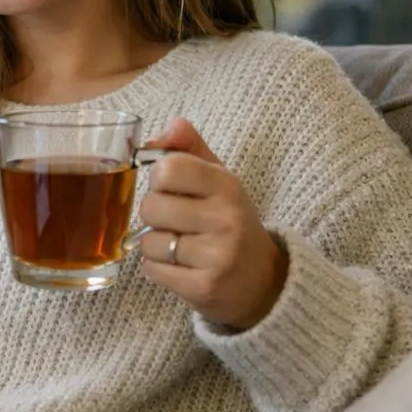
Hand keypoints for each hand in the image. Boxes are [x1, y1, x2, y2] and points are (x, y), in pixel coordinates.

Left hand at [135, 117, 287, 330]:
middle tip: (176, 222)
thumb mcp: (218, 181)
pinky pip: (152, 270)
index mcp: (227, 185)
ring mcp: (217, 255)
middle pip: (150, 206)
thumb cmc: (230, 223)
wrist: (263, 281)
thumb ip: (190, 149)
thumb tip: (170, 124)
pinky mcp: (204, 287)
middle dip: (154, 215)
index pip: (168, 168)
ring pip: (148, 241)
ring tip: (181, 247)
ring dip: (155, 245)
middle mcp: (226, 217)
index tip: (170, 189)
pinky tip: (182, 268)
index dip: (158, 179)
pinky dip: (159, 270)